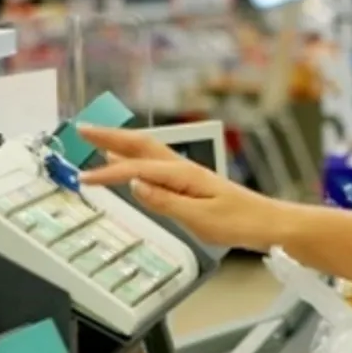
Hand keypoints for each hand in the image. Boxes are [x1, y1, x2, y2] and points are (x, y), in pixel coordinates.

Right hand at [78, 125, 290, 250]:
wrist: (269, 223)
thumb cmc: (240, 222)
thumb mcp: (200, 218)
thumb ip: (165, 202)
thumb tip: (135, 185)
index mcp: (184, 175)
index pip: (138, 170)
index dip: (109, 174)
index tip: (85, 179)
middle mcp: (185, 169)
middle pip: (140, 147)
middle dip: (110, 137)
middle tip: (82, 130)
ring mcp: (188, 174)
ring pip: (148, 152)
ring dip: (121, 144)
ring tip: (96, 140)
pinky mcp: (192, 183)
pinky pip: (156, 164)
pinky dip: (136, 158)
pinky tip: (130, 166)